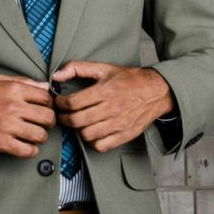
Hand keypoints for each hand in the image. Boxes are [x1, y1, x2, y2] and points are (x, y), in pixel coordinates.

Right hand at [0, 73, 56, 156]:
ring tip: (33, 136)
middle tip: (42, 124)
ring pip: (40, 135)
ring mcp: (7, 126)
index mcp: (14, 89)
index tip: (44, 109)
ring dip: (40, 137)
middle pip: (48, 117)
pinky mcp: (0, 143)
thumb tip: (44, 86)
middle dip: (48, 122)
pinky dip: (30, 151)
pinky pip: (26, 150)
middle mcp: (13, 107)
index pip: (46, 98)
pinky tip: (26, 147)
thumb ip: (22, 82)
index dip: (49, 104)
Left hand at [50, 60, 175, 153]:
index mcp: (105, 91)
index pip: (73, 103)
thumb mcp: (104, 68)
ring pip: (87, 135)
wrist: (157, 91)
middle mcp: (112, 108)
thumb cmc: (129, 79)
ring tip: (79, 122)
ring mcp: (119, 124)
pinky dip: (93, 141)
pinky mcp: (125, 135)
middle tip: (63, 115)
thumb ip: (78, 68)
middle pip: (77, 120)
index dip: (61, 104)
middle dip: (64, 118)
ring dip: (78, 130)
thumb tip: (56, 76)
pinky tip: (93, 132)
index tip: (59, 103)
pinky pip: (101, 146)